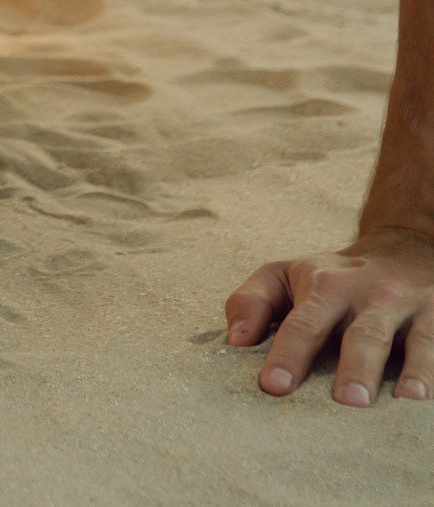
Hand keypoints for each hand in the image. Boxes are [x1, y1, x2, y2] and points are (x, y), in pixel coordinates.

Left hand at [225, 226, 433, 404]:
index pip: (302, 324)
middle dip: (354, 368)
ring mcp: (413, 307)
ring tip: (404, 400)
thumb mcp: (285, 275)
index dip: (288, 354)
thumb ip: (252, 302)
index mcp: (324, 286)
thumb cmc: (333, 276)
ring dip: (410, 371)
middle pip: (362, 335)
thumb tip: (235, 341)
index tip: (274, 386)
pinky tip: (429, 397)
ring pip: (413, 342)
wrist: (405, 248)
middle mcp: (371, 295)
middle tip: (346, 402)